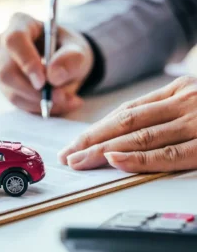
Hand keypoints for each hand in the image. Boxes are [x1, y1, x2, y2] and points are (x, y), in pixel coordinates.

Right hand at [0, 13, 94, 114]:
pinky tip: (59, 104)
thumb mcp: (78, 50)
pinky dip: (39, 108)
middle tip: (60, 97)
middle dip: (33, 90)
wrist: (65, 63)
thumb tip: (53, 76)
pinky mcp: (5, 85)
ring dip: (40, 102)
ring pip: (11, 91)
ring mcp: (0, 66)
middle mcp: (3, 44)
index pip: (14, 41)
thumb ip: (71, 59)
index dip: (26, 62)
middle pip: (6, 71)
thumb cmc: (69, 50)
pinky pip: (17, 102)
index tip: (43, 82)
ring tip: (68, 100)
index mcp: (20, 24)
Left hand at [59, 76, 196, 172]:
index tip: (75, 143)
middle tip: (67, 155)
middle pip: (126, 122)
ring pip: (141, 136)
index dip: (98, 129)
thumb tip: (126, 137)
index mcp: (180, 90)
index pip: (128, 111)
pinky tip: (114, 160)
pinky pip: (169, 154)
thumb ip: (169, 114)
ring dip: (104, 150)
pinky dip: (139, 158)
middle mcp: (185, 101)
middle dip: (91, 140)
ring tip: (79, 161)